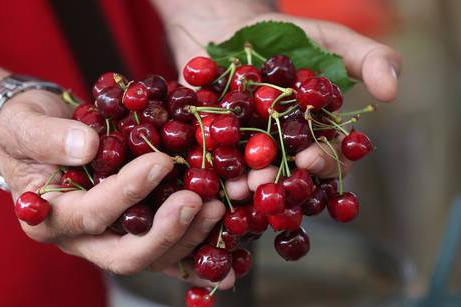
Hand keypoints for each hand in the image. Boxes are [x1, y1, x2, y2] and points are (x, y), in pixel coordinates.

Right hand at [0, 90, 237, 288]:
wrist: (43, 135)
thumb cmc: (27, 130)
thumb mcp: (26, 126)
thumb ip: (49, 137)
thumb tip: (88, 148)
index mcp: (50, 219)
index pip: (92, 215)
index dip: (127, 192)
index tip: (160, 162)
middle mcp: (82, 240)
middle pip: (127, 255)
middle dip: (166, 232)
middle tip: (197, 201)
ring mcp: (111, 238)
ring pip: (154, 256)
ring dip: (189, 238)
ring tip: (218, 208)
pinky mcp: (135, 229)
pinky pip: (169, 249)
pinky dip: (198, 252)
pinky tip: (228, 255)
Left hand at [171, 11, 400, 187]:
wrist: (228, 28)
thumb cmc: (284, 34)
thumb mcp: (330, 40)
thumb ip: (368, 59)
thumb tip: (392, 91)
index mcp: (315, 134)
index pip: (329, 158)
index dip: (324, 163)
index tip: (310, 159)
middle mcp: (284, 149)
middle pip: (288, 177)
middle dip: (281, 183)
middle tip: (268, 182)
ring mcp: (248, 151)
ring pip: (252, 179)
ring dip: (248, 187)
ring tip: (240, 188)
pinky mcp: (215, 148)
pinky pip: (217, 166)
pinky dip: (215, 174)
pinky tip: (211, 178)